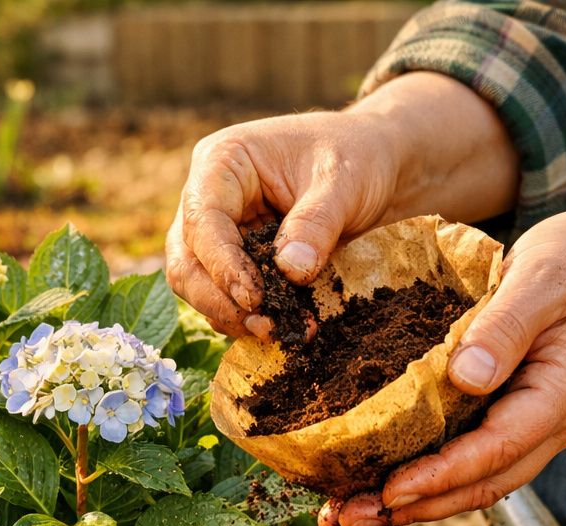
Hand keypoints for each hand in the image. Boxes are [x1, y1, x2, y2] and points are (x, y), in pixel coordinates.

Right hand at [165, 108, 408, 339]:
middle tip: (263, 324)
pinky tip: (287, 325)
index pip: (203, 220)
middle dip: (218, 299)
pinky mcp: (240, 258)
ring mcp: (222, 230)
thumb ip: (315, 224)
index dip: (222, 265)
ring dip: (231, 314)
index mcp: (223, 162)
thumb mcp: (343, 183)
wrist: (378, 164)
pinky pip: (228, 295)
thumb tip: (290, 271)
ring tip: (276, 330)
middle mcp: (210, 197)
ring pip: (199, 284)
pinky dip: (250, 316)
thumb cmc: (357, 156)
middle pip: (186, 259)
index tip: (254, 299)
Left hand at [319, 206, 565, 525]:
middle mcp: (553, 424)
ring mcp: (538, 428)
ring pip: (476, 482)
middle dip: (414, 508)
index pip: (496, 450)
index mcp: (561, 394)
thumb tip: (465, 377)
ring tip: (349, 514)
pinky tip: (382, 480)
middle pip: (482, 485)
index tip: (389, 491)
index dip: (441, 475)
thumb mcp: (544, 276)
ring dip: (415, 503)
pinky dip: (430, 477)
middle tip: (345, 520)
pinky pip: (474, 460)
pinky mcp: (520, 419)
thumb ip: (505, 326)